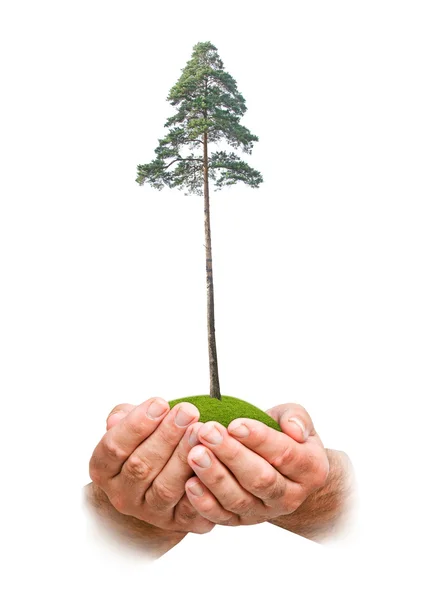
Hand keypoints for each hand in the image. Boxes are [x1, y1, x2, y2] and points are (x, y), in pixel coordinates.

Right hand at [88, 397, 214, 533]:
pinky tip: (212, 462)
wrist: (156, 485)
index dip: (136, 424)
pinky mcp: (177, 523)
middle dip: (166, 436)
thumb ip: (123, 418)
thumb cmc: (143, 446)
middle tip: (187, 411)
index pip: (114, 447)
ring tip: (199, 431)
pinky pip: (190, 509)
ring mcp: (149, 512)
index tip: (160, 402)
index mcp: (105, 470)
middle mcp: (122, 495)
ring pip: (165, 488)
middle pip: (141, 466)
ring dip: (183, 457)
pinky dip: (201, 487)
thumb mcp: (128, 427)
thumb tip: (122, 416)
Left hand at [184, 403, 329, 525]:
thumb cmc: (284, 435)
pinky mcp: (240, 521)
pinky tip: (190, 483)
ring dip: (214, 477)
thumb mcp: (294, 419)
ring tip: (194, 453)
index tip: (234, 424)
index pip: (285, 454)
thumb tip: (294, 430)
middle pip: (260, 479)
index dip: (259, 439)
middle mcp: (290, 496)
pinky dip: (204, 503)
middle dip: (231, 454)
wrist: (281, 469)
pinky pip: (222, 516)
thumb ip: (296, 417)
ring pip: (239, 499)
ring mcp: (264, 512)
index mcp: (310, 469)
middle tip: (207, 432)